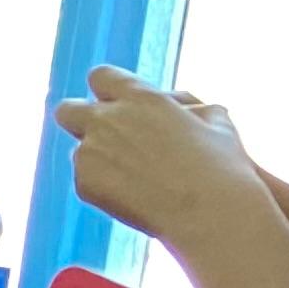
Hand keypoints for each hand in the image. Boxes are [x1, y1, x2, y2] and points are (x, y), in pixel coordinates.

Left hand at [56, 67, 263, 247]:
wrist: (210, 210)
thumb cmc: (222, 166)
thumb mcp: (216, 122)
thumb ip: (187, 108)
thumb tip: (176, 106)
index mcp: (139, 97)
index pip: (101, 76)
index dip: (108, 90)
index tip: (115, 103)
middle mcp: (106, 119)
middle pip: (67, 110)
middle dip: (78, 120)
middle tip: (100, 137)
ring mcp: (90, 151)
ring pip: (80, 150)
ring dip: (100, 161)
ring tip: (140, 181)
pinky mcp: (84, 182)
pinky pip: (85, 180)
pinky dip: (103, 188)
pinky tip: (136, 199)